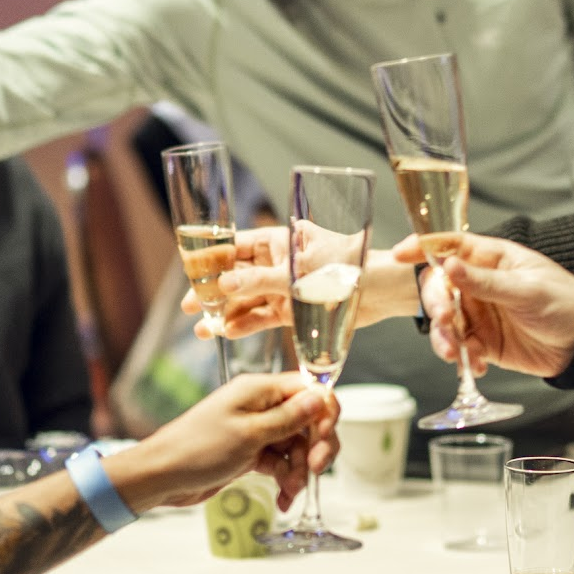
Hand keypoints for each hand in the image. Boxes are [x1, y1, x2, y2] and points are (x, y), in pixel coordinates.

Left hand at [108, 372, 338, 509]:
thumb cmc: (197, 449)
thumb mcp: (249, 434)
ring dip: (300, 470)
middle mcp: (261, 406)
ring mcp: (257, 430)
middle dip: (316, 447)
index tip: (323, 439)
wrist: (162, 476)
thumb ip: (288, 418)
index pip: (309, 389)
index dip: (324, 413)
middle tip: (314, 470)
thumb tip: (321, 396)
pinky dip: (286, 479)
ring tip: (290, 492)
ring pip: (297, 446)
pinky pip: (281, 462)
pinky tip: (284, 498)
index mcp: (260, 390)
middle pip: (308, 420)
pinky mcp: (251, 452)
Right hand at [178, 225, 418, 338]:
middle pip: (236, 276)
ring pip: (247, 300)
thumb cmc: (348, 267)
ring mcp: (285, 288)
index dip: (212, 259)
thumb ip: (261, 280)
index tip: (190, 273)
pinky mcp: (294, 309)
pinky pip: (264, 316)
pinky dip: (247, 324)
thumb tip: (223, 283)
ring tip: (202, 330)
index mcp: (280, 241)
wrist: (383, 291)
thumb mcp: (300, 273)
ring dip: (225, 313)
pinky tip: (227, 333)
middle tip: (189, 307)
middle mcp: (278, 264)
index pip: (236, 247)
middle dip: (212, 292)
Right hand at [401, 231, 573, 378]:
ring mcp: (480, 313)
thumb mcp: (526, 290)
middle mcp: (479, 285)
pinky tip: (478, 366)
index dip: (424, 246)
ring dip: (444, 338)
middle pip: (439, 288)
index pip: (451, 245)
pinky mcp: (483, 341)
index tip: (401, 254)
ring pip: (444, 322)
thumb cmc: (564, 303)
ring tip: (456, 354)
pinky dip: (463, 358)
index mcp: (492, 260)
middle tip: (445, 319)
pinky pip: (460, 348)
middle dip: (436, 305)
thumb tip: (449, 266)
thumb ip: (485, 282)